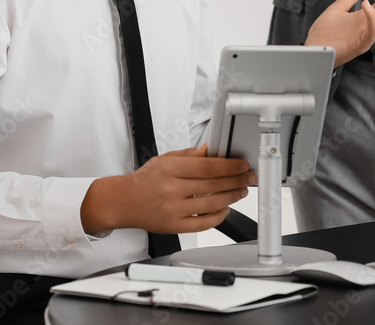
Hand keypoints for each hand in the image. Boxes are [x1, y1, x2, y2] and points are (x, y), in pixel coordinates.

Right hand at [80, 145, 256, 234]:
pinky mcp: (174, 226)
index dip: (230, 166)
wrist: (125, 202)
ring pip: (212, 204)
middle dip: (236, 181)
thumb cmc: (146, 180)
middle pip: (213, 185)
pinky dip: (218, 216)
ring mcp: (173, 210)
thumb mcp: (166, 159)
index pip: (208, 166)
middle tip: (248, 177)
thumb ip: (190, 155)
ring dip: (232, 197)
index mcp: (170, 169)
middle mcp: (172, 190)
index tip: (242, 165)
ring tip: (241, 191)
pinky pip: (203, 223)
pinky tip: (225, 208)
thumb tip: (212, 149)